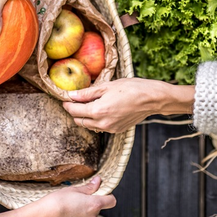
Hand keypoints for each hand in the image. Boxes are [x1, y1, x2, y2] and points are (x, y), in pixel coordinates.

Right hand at [35, 176, 116, 216]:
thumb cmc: (58, 200)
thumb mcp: (74, 189)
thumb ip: (89, 187)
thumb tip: (98, 181)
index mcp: (94, 205)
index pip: (111, 201)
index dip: (108, 195)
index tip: (100, 191)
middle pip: (97, 208)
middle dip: (90, 202)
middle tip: (77, 197)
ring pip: (88, 216)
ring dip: (82, 211)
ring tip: (69, 206)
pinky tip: (65, 215)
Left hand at [63, 78, 194, 132]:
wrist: (151, 99)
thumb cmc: (131, 88)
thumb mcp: (107, 86)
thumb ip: (87, 93)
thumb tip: (71, 95)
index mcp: (98, 111)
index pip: (74, 111)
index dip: (67, 104)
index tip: (65, 98)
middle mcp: (102, 123)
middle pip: (79, 120)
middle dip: (74, 111)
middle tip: (75, 100)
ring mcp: (110, 128)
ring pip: (89, 125)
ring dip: (85, 117)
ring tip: (88, 104)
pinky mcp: (117, 130)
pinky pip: (100, 127)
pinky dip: (96, 120)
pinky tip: (101, 109)